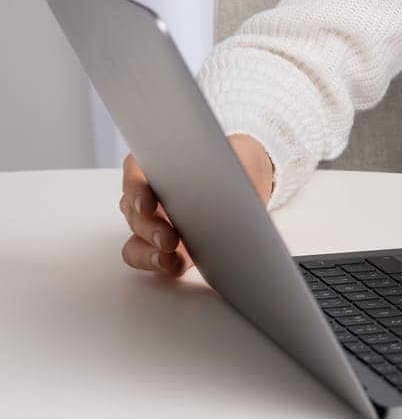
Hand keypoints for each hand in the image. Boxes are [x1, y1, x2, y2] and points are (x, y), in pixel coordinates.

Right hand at [119, 134, 274, 277]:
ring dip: (149, 250)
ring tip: (168, 256)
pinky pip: (148, 256)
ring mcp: (153, 222)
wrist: (250, 177)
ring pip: (136, 238)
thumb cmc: (236, 160)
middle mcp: (148, 194)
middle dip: (150, 228)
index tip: (148, 204)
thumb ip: (220, 165)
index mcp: (158, 163)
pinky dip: (157, 262)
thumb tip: (213, 183)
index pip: (135, 172)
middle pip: (134, 212)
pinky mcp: (165, 244)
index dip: (137, 189)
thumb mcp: (235, 155)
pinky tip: (175, 264)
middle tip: (169, 238)